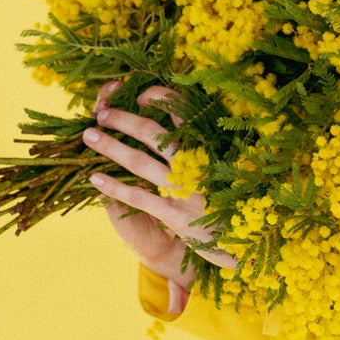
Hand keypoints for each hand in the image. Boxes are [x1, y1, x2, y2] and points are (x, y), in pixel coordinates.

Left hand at [83, 79, 237, 295]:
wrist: (250, 246)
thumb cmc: (239, 206)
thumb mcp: (232, 171)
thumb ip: (212, 151)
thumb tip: (195, 127)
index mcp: (211, 150)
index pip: (185, 113)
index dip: (160, 98)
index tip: (140, 93)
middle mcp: (197, 167)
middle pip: (154, 134)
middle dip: (124, 119)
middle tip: (101, 112)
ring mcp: (185, 191)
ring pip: (140, 162)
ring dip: (111, 146)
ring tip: (89, 135)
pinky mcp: (175, 216)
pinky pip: (138, 196)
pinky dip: (114, 187)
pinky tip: (95, 178)